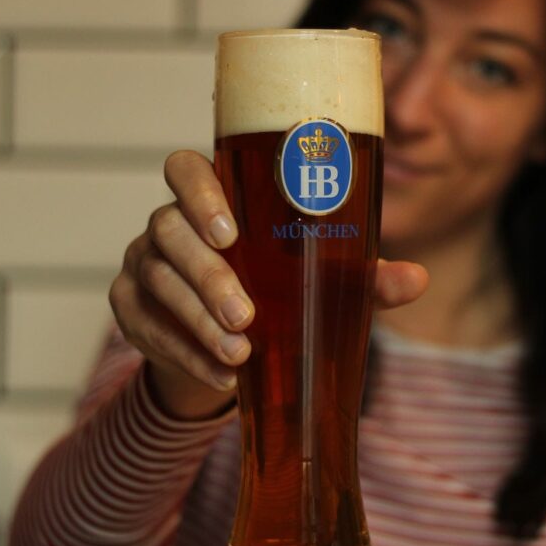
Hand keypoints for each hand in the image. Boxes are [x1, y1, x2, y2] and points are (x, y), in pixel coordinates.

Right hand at [109, 150, 427, 418]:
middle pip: (169, 231)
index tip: (229, 233)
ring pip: (157, 281)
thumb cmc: (277, 292)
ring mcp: (142, 265)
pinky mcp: (130, 310)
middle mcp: (168, 224)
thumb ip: (360, 276)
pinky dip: (185, 353)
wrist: (226, 347)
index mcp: (213, 200)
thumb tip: (416, 280)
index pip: (185, 170)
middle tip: (246, 317)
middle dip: (208, 277)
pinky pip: (145, 327)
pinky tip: (220, 375)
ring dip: (198, 321)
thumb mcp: (320, 281)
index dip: (199, 193)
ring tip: (239, 356)